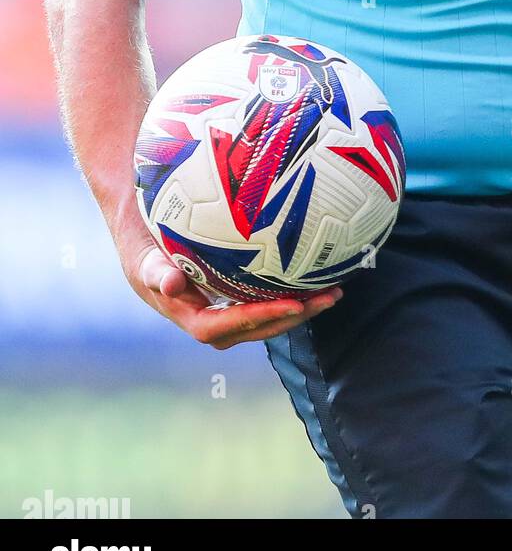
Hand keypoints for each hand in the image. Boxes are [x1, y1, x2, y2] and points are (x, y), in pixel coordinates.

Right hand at [116, 207, 341, 349]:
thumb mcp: (141, 252)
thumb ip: (154, 269)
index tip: (291, 304)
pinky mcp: (231, 289)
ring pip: (263, 316)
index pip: (222, 327)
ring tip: (333, 292)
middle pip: (252, 328)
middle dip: (290, 318)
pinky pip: (263, 296)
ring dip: (298, 308)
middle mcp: (205, 314)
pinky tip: (316, 274)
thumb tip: (168, 285)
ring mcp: (220, 303)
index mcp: (184, 311)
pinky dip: (289, 290)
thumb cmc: (140, 235)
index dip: (256, 319)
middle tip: (326, 298)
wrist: (139, 223)